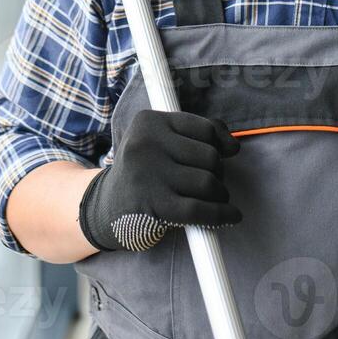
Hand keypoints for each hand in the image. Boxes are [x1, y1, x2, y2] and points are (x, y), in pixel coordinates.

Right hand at [79, 109, 241, 252]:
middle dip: (218, 173)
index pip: (205, 129)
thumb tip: (233, 145)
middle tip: (208, 183)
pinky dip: (223, 214)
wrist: (103, 209)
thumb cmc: (142, 173)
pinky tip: (231, 216)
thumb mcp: (159, 143)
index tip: (223, 155)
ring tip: (212, 199)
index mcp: (148, 122)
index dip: (220, 145)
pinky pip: (201, 210)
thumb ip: (196, 134)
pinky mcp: (154, 206)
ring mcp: (149, 174)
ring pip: (209, 182)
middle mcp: (146, 143)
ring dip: (220, 195)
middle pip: (210, 156)